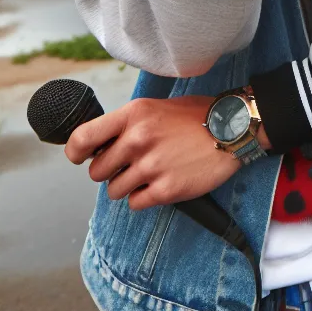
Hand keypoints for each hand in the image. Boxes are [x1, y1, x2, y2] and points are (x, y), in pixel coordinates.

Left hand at [64, 95, 241, 211]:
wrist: (235, 127)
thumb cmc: (198, 116)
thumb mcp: (157, 107)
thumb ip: (127, 125)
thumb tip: (100, 145)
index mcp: (134, 115)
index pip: (81, 139)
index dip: (76, 153)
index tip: (83, 157)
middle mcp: (138, 140)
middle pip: (97, 172)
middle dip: (111, 171)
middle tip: (133, 164)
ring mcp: (152, 166)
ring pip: (114, 190)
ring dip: (129, 186)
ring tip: (152, 172)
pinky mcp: (166, 189)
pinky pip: (136, 203)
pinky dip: (145, 197)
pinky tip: (163, 182)